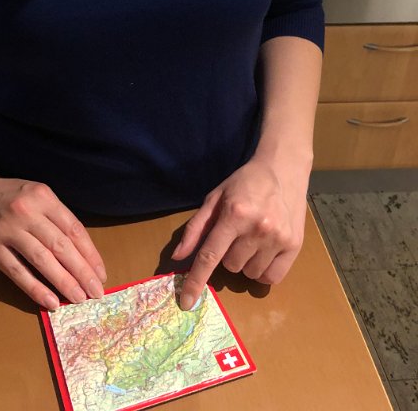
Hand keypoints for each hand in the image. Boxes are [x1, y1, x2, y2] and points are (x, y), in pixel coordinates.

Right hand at [0, 174, 106, 310]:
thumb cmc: (11, 194)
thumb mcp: (37, 193)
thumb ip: (57, 217)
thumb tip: (82, 252)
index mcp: (43, 197)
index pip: (74, 229)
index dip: (90, 254)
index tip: (101, 273)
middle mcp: (27, 212)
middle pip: (61, 246)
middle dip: (82, 272)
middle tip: (96, 292)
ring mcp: (8, 231)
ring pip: (42, 261)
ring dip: (64, 282)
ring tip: (79, 298)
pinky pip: (18, 272)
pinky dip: (36, 289)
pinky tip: (51, 301)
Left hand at [171, 154, 308, 309]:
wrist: (282, 170)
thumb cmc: (242, 184)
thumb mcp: (214, 199)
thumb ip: (195, 229)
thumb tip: (178, 257)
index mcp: (233, 215)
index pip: (210, 256)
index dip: (196, 281)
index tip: (186, 303)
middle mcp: (257, 228)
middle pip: (230, 266)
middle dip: (228, 254)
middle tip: (236, 234)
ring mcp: (278, 238)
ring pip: (250, 274)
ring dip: (246, 262)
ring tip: (252, 238)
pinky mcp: (294, 246)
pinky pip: (271, 278)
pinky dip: (263, 270)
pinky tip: (265, 251)